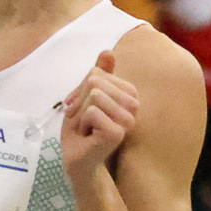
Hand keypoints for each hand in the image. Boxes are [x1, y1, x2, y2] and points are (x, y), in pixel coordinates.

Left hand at [60, 48, 141, 179]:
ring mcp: (128, 119)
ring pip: (94, 94)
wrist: (77, 160)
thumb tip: (108, 50)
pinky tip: (87, 137)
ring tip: (86, 128)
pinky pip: (92, 111)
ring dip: (79, 114)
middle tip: (82, 121)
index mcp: (128, 93)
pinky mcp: (118, 132)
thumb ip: (99, 74)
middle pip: (94, 81)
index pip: (96, 73)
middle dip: (79, 101)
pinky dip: (81, 124)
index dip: (80, 90)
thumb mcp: (86, 97)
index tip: (82, 110)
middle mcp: (133, 105)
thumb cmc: (82, 129)